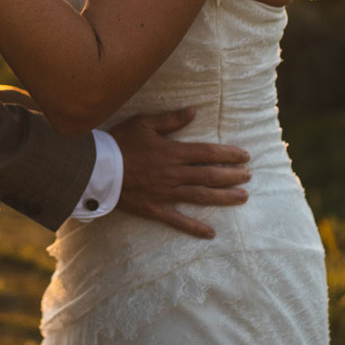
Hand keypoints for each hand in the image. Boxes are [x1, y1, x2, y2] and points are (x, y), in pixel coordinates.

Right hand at [107, 108, 250, 238]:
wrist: (95, 169)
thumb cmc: (118, 142)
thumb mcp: (143, 123)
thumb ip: (171, 120)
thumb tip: (194, 111)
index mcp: (172, 152)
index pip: (208, 153)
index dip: (229, 154)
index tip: (245, 156)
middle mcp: (173, 174)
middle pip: (210, 176)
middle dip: (232, 176)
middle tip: (249, 176)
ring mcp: (165, 193)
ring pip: (201, 197)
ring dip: (224, 197)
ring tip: (243, 197)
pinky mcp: (154, 209)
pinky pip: (178, 220)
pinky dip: (195, 227)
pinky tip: (211, 233)